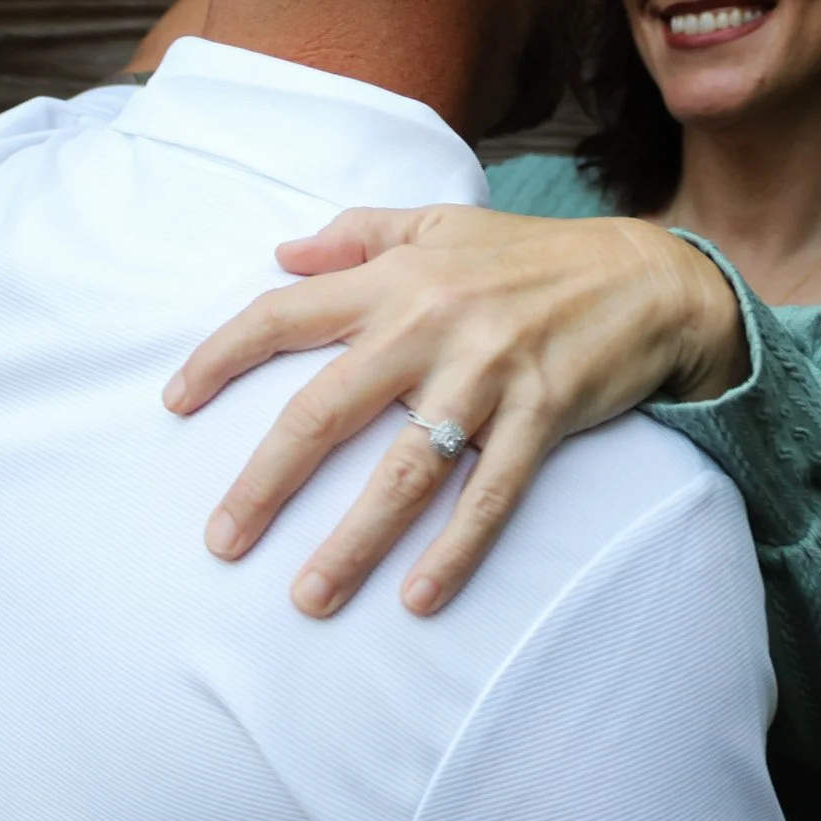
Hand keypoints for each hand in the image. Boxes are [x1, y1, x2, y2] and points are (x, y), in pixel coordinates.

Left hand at [165, 204, 745, 617]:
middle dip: (266, 481)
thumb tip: (280, 253)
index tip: (174, 402)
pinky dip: (457, 549)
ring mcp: (490, 372)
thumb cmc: (531, 254)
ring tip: (309, 598)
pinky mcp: (544, 414)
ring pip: (404, 469)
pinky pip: (492, 493)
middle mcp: (432, 323)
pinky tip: (420, 598)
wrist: (647, 275)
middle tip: (222, 542)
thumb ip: (357, 233)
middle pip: (325, 409)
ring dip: (354, 541)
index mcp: (398, 276)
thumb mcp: (441, 221)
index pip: (286, 313)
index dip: (222, 356)